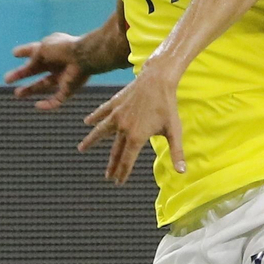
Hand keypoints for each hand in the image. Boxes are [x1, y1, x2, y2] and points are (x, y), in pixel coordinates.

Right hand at [5, 32, 89, 109]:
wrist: (83, 57)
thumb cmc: (62, 49)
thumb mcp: (41, 50)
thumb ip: (32, 60)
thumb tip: (26, 68)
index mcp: (52, 49)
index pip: (35, 50)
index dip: (24, 51)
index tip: (15, 53)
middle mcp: (57, 63)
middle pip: (37, 70)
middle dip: (22, 74)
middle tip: (7, 79)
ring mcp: (63, 76)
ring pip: (44, 85)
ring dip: (31, 90)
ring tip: (17, 93)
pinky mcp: (69, 89)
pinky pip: (57, 100)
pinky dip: (47, 104)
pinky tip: (37, 105)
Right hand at [78, 65, 184, 183]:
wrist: (158, 80)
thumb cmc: (168, 106)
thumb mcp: (174, 131)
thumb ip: (177, 153)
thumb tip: (182, 172)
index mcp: (136, 137)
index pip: (127, 160)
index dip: (122, 173)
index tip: (118, 183)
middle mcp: (123, 128)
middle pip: (115, 151)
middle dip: (112, 165)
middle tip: (107, 177)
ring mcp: (117, 115)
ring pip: (101, 131)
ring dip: (91, 141)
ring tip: (81, 149)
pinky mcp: (115, 103)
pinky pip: (102, 112)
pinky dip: (94, 117)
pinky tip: (87, 122)